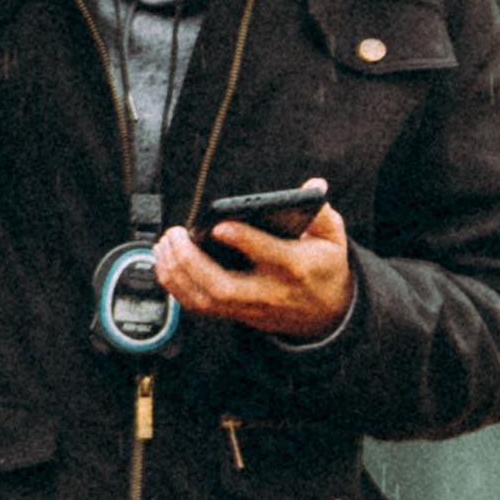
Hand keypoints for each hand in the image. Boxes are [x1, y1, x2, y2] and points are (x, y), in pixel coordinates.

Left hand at [155, 201, 356, 339]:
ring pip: (204, 299)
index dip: (242, 240)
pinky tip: (166, 263)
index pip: (267, 255)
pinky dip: (176, 286)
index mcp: (295, 266)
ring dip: (177, 273)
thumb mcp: (333, 238)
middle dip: (192, 262)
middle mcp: (268, 291)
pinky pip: (198, 306)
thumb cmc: (324, 268)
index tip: (219, 225)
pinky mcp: (234, 313)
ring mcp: (248, 307)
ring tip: (166, 244)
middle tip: (176, 235)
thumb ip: (321, 211)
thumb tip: (312, 185)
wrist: (324, 315)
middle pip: (223, 287)